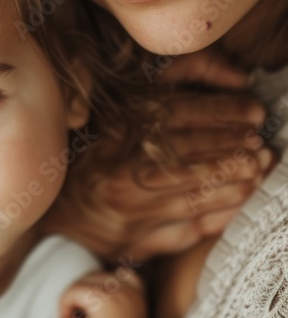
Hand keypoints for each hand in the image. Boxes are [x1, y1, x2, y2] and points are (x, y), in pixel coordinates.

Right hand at [45, 49, 275, 261]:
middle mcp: (122, 171)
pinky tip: (237, 202)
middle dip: (234, 151)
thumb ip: (176, 78)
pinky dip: (218, 217)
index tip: (254, 112)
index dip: (223, 112)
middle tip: (262, 147)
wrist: (56, 213)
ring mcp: (129, 211)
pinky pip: (187, 231)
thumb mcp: (124, 108)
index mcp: (115, 133)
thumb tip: (235, 75)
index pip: (178, 115)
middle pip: (191, 156)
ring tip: (258, 171)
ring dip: (235, 184)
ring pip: (195, 196)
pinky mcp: (135, 242)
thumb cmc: (94, 156)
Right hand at [58, 268, 146, 317]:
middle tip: (73, 316)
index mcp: (108, 299)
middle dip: (75, 295)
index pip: (74, 289)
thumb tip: (77, 292)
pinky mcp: (141, 301)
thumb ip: (64, 306)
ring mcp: (136, 296)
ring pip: (105, 275)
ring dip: (92, 287)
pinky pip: (129, 278)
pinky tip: (107, 295)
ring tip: (87, 309)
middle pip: (88, 279)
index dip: (63, 305)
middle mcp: (125, 293)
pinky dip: (117, 280)